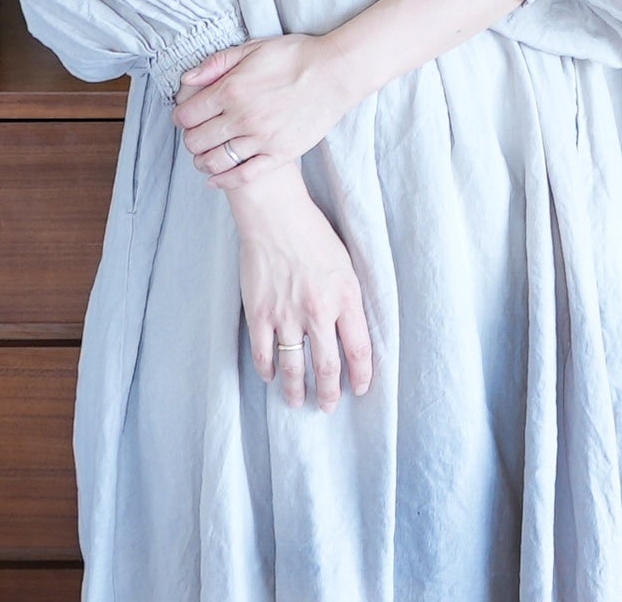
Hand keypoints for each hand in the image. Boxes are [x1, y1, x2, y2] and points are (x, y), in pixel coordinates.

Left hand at [175, 33, 353, 190]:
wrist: (335, 73)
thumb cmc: (295, 56)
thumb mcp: (253, 48)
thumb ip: (217, 63)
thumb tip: (186, 79)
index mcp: (231, 89)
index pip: (187, 115)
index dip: (181, 117)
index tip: (185, 117)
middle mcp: (242, 117)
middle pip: (196, 141)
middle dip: (189, 140)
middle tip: (195, 136)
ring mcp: (261, 139)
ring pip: (215, 161)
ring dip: (202, 162)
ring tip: (203, 157)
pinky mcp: (279, 154)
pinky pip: (244, 176)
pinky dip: (224, 181)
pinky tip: (216, 179)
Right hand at [226, 165, 374, 410]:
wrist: (275, 215)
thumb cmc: (314, 233)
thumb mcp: (346, 265)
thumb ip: (349, 299)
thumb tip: (350, 330)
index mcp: (345, 298)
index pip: (358, 350)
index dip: (361, 375)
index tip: (360, 389)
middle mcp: (318, 313)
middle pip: (327, 367)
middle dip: (329, 393)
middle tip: (328, 406)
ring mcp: (286, 316)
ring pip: (293, 368)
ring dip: (296, 390)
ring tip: (298, 401)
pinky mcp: (260, 314)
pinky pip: (264, 354)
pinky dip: (267, 370)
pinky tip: (271, 376)